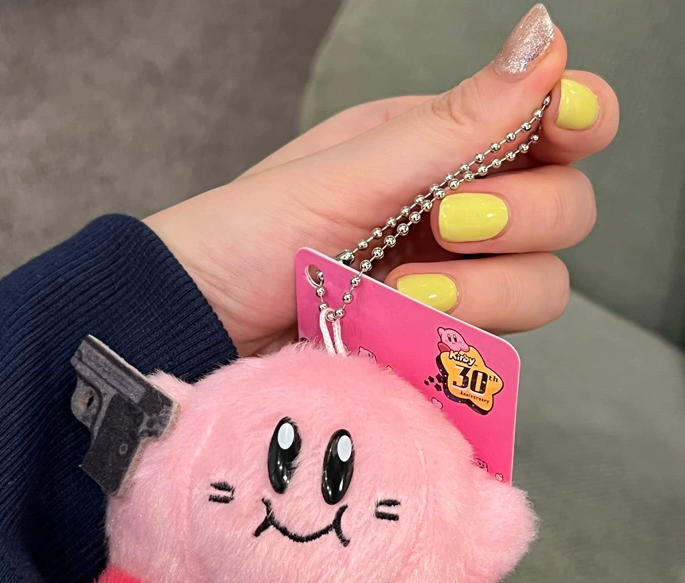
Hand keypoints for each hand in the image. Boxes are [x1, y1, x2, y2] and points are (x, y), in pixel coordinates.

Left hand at [146, 8, 617, 355]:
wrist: (200, 324)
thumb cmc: (247, 235)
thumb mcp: (347, 173)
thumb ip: (452, 126)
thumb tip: (545, 39)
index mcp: (436, 149)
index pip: (550, 126)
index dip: (579, 120)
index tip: (561, 122)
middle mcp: (454, 214)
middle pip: (566, 211)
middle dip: (524, 216)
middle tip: (446, 224)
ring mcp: (450, 285)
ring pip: (542, 286)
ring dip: (490, 290)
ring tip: (409, 293)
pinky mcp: (433, 347)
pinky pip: (494, 347)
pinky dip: (462, 338)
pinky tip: (403, 327)